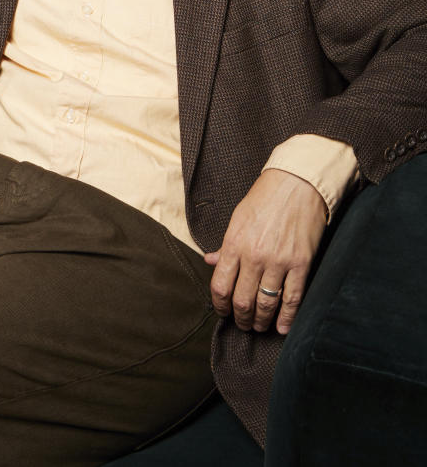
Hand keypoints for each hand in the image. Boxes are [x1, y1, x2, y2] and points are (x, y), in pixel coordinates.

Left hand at [205, 168, 326, 334]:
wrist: (296, 184)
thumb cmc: (264, 198)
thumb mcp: (238, 218)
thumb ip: (225, 245)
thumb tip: (209, 261)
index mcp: (234, 243)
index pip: (220, 286)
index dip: (220, 305)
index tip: (223, 311)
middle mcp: (254, 255)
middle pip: (242, 300)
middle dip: (240, 318)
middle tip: (242, 323)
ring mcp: (279, 261)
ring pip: (266, 304)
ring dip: (261, 321)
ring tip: (259, 326)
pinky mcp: (301, 264)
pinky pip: (292, 299)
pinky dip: (287, 317)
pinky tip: (282, 327)